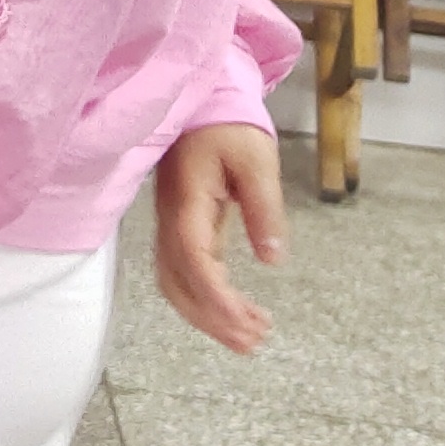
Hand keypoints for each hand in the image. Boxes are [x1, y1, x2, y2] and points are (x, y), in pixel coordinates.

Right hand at [153, 120, 286, 354]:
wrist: (202, 102)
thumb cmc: (229, 127)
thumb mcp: (257, 161)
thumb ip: (264, 210)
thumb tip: (273, 259)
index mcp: (188, 203)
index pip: (194, 259)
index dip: (216, 296)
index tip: (247, 322)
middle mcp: (171, 220)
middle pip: (176, 282)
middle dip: (211, 318)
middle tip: (253, 342)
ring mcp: (171, 225)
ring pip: (174, 282)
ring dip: (206, 315)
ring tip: (249, 336)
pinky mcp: (181, 227)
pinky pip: (184, 271)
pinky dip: (205, 298)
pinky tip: (235, 308)